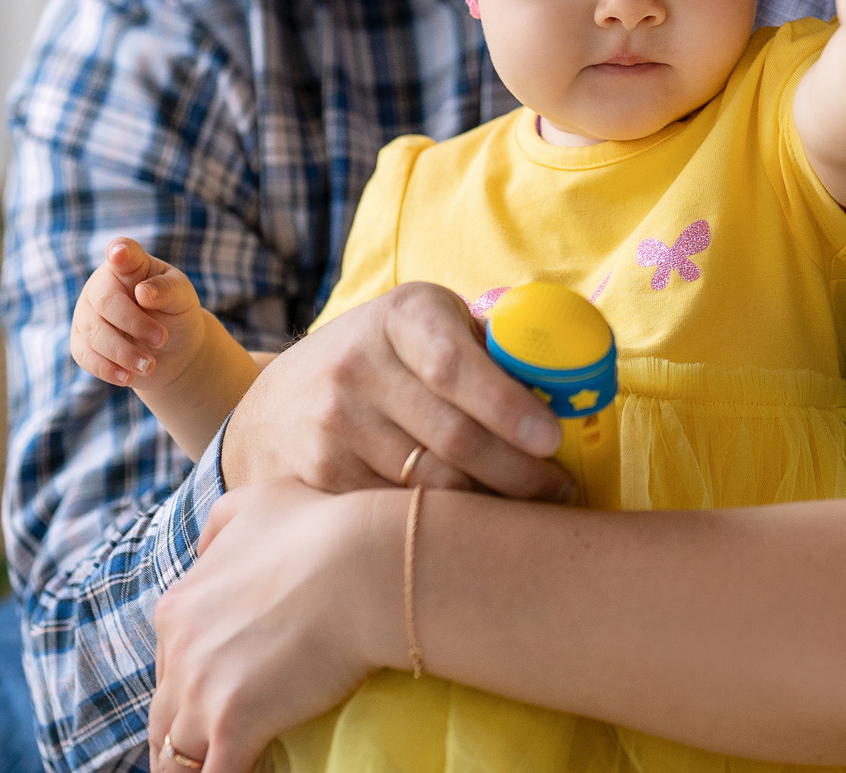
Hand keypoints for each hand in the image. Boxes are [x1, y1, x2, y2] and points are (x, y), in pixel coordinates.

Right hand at [73, 237, 211, 394]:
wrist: (172, 350)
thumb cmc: (176, 313)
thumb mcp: (182, 298)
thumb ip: (167, 289)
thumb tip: (142, 292)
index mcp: (129, 265)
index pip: (123, 253)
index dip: (120, 253)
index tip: (120, 254)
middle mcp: (101, 285)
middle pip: (106, 301)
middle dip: (133, 323)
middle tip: (162, 339)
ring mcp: (87, 313)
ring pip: (94, 333)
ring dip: (122, 352)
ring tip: (149, 365)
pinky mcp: (81, 342)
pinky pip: (86, 356)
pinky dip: (107, 368)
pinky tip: (128, 378)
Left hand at [150, 479, 400, 772]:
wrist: (363, 562)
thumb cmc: (323, 527)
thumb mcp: (258, 502)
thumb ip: (222, 525)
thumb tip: (206, 550)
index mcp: (179, 607)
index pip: (170, 668)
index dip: (196, 689)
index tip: (226, 699)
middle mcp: (178, 650)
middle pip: (165, 720)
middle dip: (186, 738)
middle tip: (217, 746)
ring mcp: (201, 690)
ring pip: (175, 757)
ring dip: (195, 765)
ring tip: (226, 764)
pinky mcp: (232, 724)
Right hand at [221, 282, 572, 500]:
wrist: (278, 404)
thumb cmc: (385, 360)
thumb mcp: (425, 328)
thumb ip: (485, 348)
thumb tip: (567, 383)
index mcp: (401, 317)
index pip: (456, 365)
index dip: (508, 407)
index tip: (552, 440)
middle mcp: (358, 365)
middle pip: (453, 437)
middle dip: (519, 472)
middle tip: (561, 491)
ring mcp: (334, 424)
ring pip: (431, 484)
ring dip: (490, 506)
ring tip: (530, 511)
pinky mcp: (322, 476)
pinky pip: (399, 512)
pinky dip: (442, 525)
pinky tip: (471, 527)